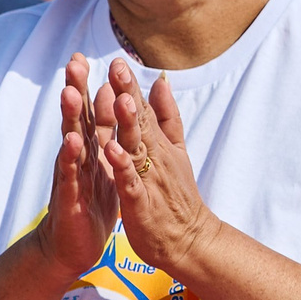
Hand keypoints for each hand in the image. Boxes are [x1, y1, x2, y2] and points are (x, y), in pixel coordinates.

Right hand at [34, 54, 118, 282]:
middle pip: (76, 117)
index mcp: (91, 147)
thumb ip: (106, 129)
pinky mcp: (70, 198)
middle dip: (75, 89)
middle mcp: (78, 156)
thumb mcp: (104, 162)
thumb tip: (108, 94)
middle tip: (74, 61)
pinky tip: (72, 142)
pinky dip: (71, 158)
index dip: (89, 84)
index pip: (90, 110)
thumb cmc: (93, 200)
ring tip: (70, 93)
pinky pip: (71, 175)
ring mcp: (72, 175)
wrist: (74, 243)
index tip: (86, 54)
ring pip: (71, 141)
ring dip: (71, 118)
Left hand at [97, 58, 216, 278]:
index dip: (131, 86)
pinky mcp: (142, 202)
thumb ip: (167, 117)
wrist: (188, 239)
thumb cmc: (177, 196)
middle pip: (140, 122)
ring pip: (137, 148)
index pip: (143, 110)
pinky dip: (122, 166)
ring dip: (128, 125)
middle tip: (118, 67)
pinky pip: (130, 182)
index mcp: (158, 145)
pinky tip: (112, 150)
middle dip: (128, 94)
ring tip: (120, 100)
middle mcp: (155, 158)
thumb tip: (161, 82)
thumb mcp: (177, 151)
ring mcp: (149, 179)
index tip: (119, 60)